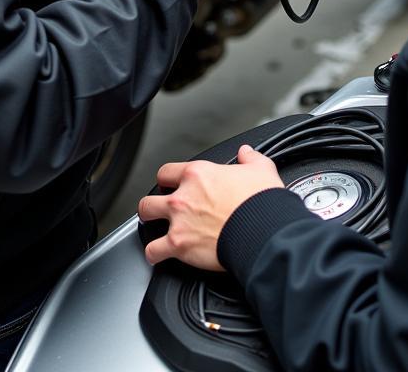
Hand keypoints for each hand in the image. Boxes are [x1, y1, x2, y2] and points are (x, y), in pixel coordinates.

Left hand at [138, 145, 282, 270]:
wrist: (262, 230)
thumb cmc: (260, 202)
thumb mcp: (260, 170)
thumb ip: (250, 158)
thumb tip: (246, 153)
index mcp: (198, 175)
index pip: (168, 172)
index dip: (169, 179)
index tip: (173, 185)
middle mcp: (183, 196)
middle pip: (151, 197)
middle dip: (153, 204)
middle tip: (159, 210)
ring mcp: (178, 221)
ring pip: (145, 219)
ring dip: (148, 226)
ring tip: (154, 231)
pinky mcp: (178, 245)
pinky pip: (153, 251)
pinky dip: (154, 254)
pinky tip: (158, 255)